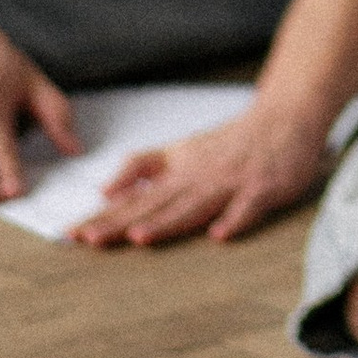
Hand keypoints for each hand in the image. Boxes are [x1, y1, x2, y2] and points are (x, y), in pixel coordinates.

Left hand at [72, 99, 336, 248]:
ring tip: (140, 238)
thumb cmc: (231, 140)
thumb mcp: (181, 149)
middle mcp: (200, 178)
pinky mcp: (264, 188)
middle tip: (89, 240)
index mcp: (179, 172)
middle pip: (157, 205)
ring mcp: (232, 183)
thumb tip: (104, 190)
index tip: (72, 234)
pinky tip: (219, 235)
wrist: (285, 117)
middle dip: (123, 223)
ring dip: (168, 222)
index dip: (105, 217)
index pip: (135, 200)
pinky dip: (234, 220)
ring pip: (196, 205)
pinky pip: (248, 207)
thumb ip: (144, 166)